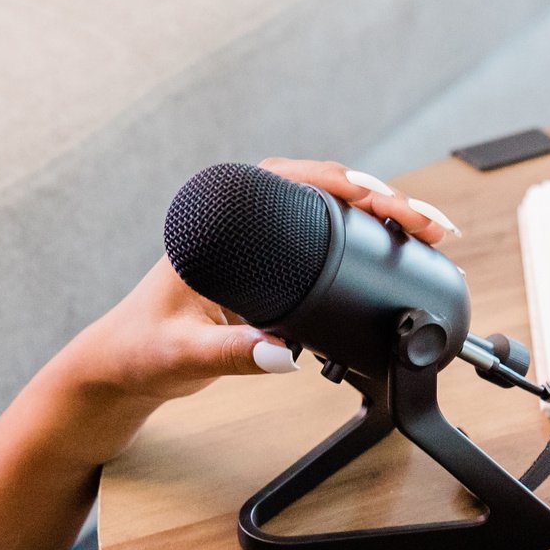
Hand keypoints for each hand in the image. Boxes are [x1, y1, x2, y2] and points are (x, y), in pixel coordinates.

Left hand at [43, 159, 460, 461]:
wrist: (121, 368)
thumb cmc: (139, 352)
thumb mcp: (184, 355)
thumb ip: (232, 355)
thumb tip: (283, 354)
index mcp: (213, 220)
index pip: (288, 180)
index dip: (344, 183)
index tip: (385, 200)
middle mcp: (237, 221)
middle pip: (322, 190)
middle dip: (382, 198)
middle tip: (428, 223)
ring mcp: (254, 242)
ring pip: (328, 212)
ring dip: (380, 217)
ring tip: (426, 231)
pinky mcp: (266, 268)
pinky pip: (324, 240)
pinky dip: (364, 242)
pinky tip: (396, 251)